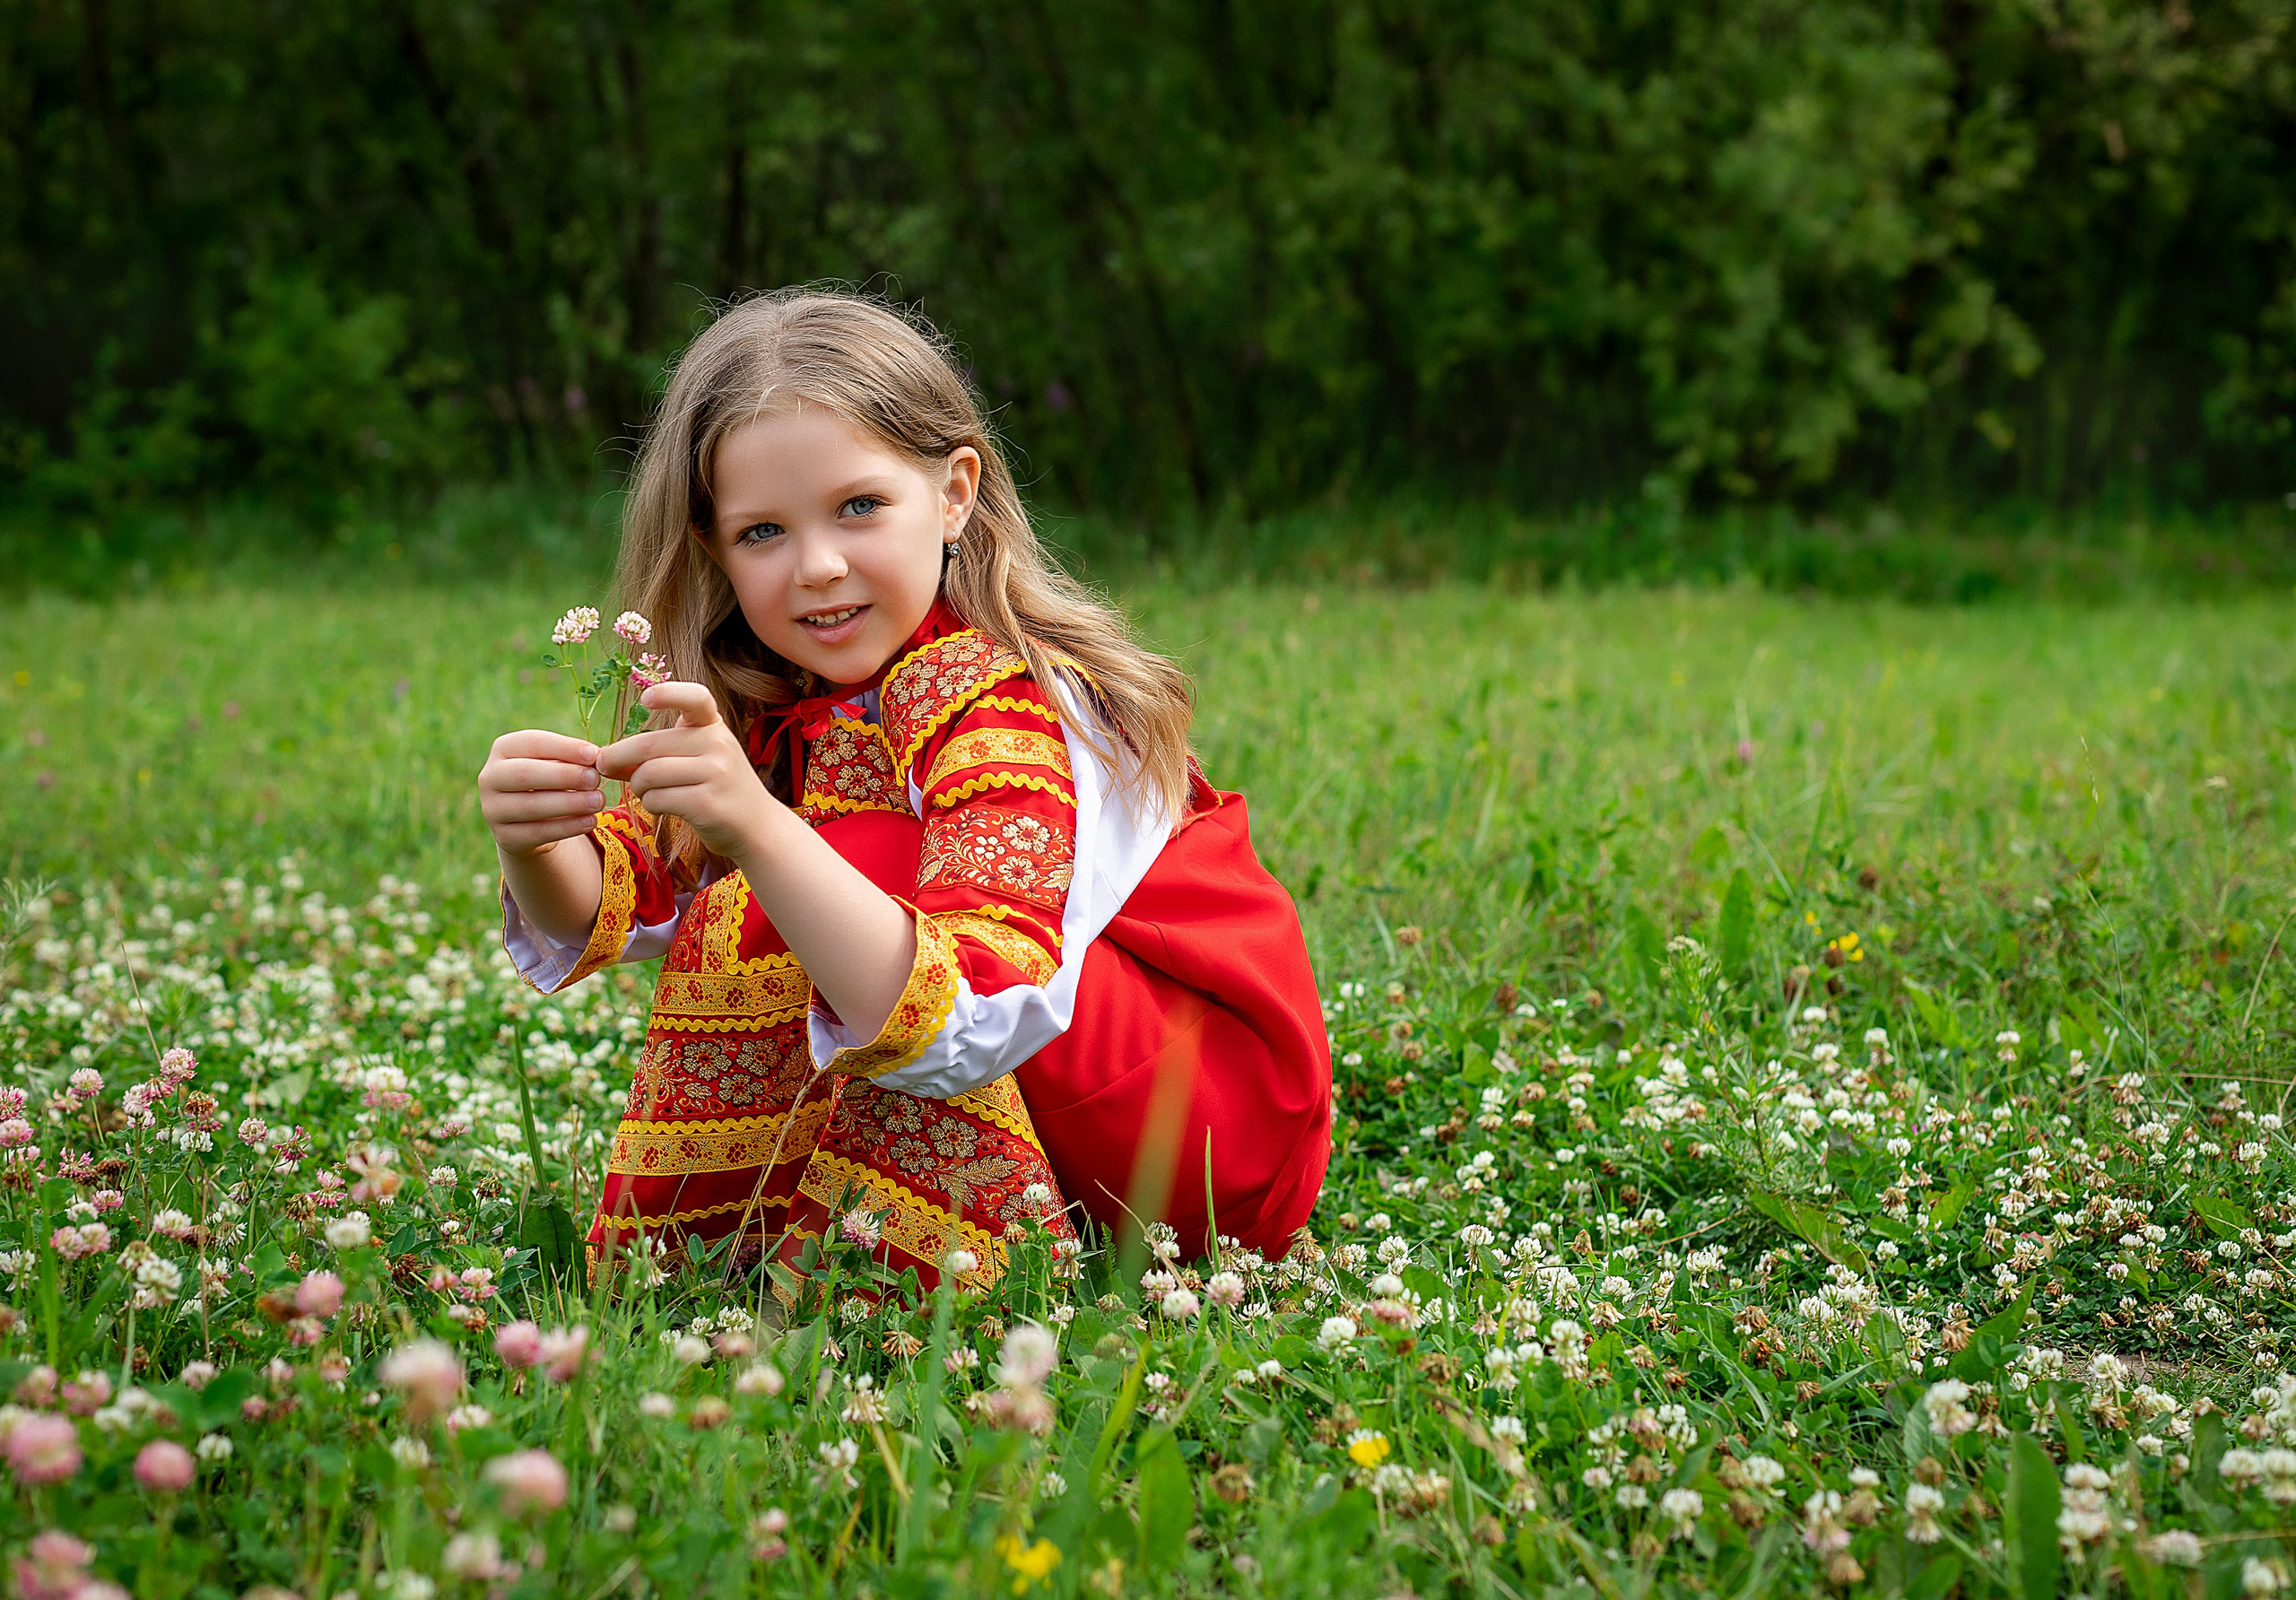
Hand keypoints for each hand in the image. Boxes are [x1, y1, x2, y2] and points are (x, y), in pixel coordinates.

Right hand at [478, 730, 603, 856]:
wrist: (531, 823)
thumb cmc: (550, 782)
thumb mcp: (557, 764)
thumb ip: (574, 759)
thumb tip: (602, 757)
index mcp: (503, 749)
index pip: (532, 743)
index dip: (564, 748)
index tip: (594, 755)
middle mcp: (490, 777)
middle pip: (525, 774)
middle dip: (564, 776)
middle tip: (595, 779)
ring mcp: (493, 809)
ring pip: (531, 806)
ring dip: (569, 803)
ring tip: (598, 801)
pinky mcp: (505, 837)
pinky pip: (537, 833)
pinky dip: (567, 827)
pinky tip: (590, 821)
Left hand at [597, 681, 774, 859]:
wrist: (756, 825)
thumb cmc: (717, 787)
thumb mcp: (699, 757)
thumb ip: (660, 751)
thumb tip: (605, 759)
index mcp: (713, 725)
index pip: (695, 698)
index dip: (668, 693)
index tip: (645, 700)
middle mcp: (718, 744)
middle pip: (649, 745)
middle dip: (617, 757)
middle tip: (603, 766)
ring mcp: (716, 773)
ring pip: (649, 775)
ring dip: (637, 787)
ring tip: (646, 792)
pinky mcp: (707, 803)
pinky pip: (657, 799)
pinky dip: (650, 805)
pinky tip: (662, 807)